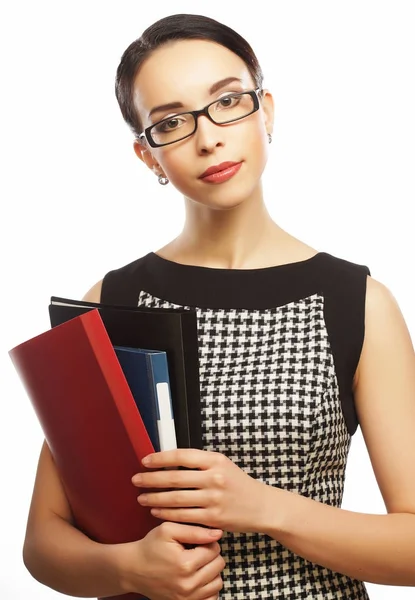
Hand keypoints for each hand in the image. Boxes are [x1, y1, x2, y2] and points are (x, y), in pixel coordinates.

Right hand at [120, 521, 224, 599]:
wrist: (133, 569)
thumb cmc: (150, 547)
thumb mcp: (168, 530)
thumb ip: (194, 530)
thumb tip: (217, 534)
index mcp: (185, 564)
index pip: (214, 550)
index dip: (208, 541)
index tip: (197, 541)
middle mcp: (188, 584)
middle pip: (219, 566)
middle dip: (211, 555)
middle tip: (197, 551)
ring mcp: (188, 598)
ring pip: (218, 582)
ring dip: (211, 571)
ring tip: (197, 564)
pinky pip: (211, 598)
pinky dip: (208, 588)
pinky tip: (197, 578)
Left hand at [132, 449, 270, 532]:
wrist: (261, 506)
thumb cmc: (238, 484)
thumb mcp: (222, 465)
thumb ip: (199, 463)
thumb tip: (169, 461)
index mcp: (215, 460)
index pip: (181, 456)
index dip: (160, 458)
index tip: (145, 461)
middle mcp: (214, 478)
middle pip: (175, 478)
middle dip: (151, 479)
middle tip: (136, 480)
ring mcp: (214, 499)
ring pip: (176, 499)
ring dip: (155, 498)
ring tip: (141, 497)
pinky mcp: (213, 519)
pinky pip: (184, 516)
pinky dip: (167, 513)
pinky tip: (156, 511)